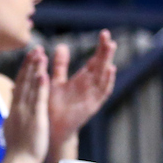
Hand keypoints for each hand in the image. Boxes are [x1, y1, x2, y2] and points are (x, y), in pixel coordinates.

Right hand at [3, 46, 50, 162]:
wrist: (17, 162)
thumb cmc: (17, 150)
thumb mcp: (13, 129)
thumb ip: (15, 117)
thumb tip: (12, 112)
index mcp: (15, 110)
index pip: (19, 85)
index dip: (25, 70)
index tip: (30, 58)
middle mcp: (19, 108)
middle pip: (24, 82)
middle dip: (30, 64)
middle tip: (35, 49)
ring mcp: (27, 112)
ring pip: (31, 87)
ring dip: (35, 69)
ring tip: (40, 54)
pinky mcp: (36, 119)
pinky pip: (39, 100)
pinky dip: (41, 87)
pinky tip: (44, 74)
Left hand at [47, 31, 116, 154]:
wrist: (51, 129)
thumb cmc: (53, 106)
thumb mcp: (56, 82)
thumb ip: (59, 66)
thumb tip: (59, 46)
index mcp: (81, 80)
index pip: (94, 61)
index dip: (99, 48)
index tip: (103, 33)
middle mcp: (89, 86)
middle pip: (101, 65)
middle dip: (105, 51)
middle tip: (108, 36)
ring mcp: (92, 95)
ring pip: (103, 76)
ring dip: (107, 61)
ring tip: (111, 47)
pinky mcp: (91, 105)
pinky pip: (102, 92)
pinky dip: (107, 81)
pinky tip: (110, 69)